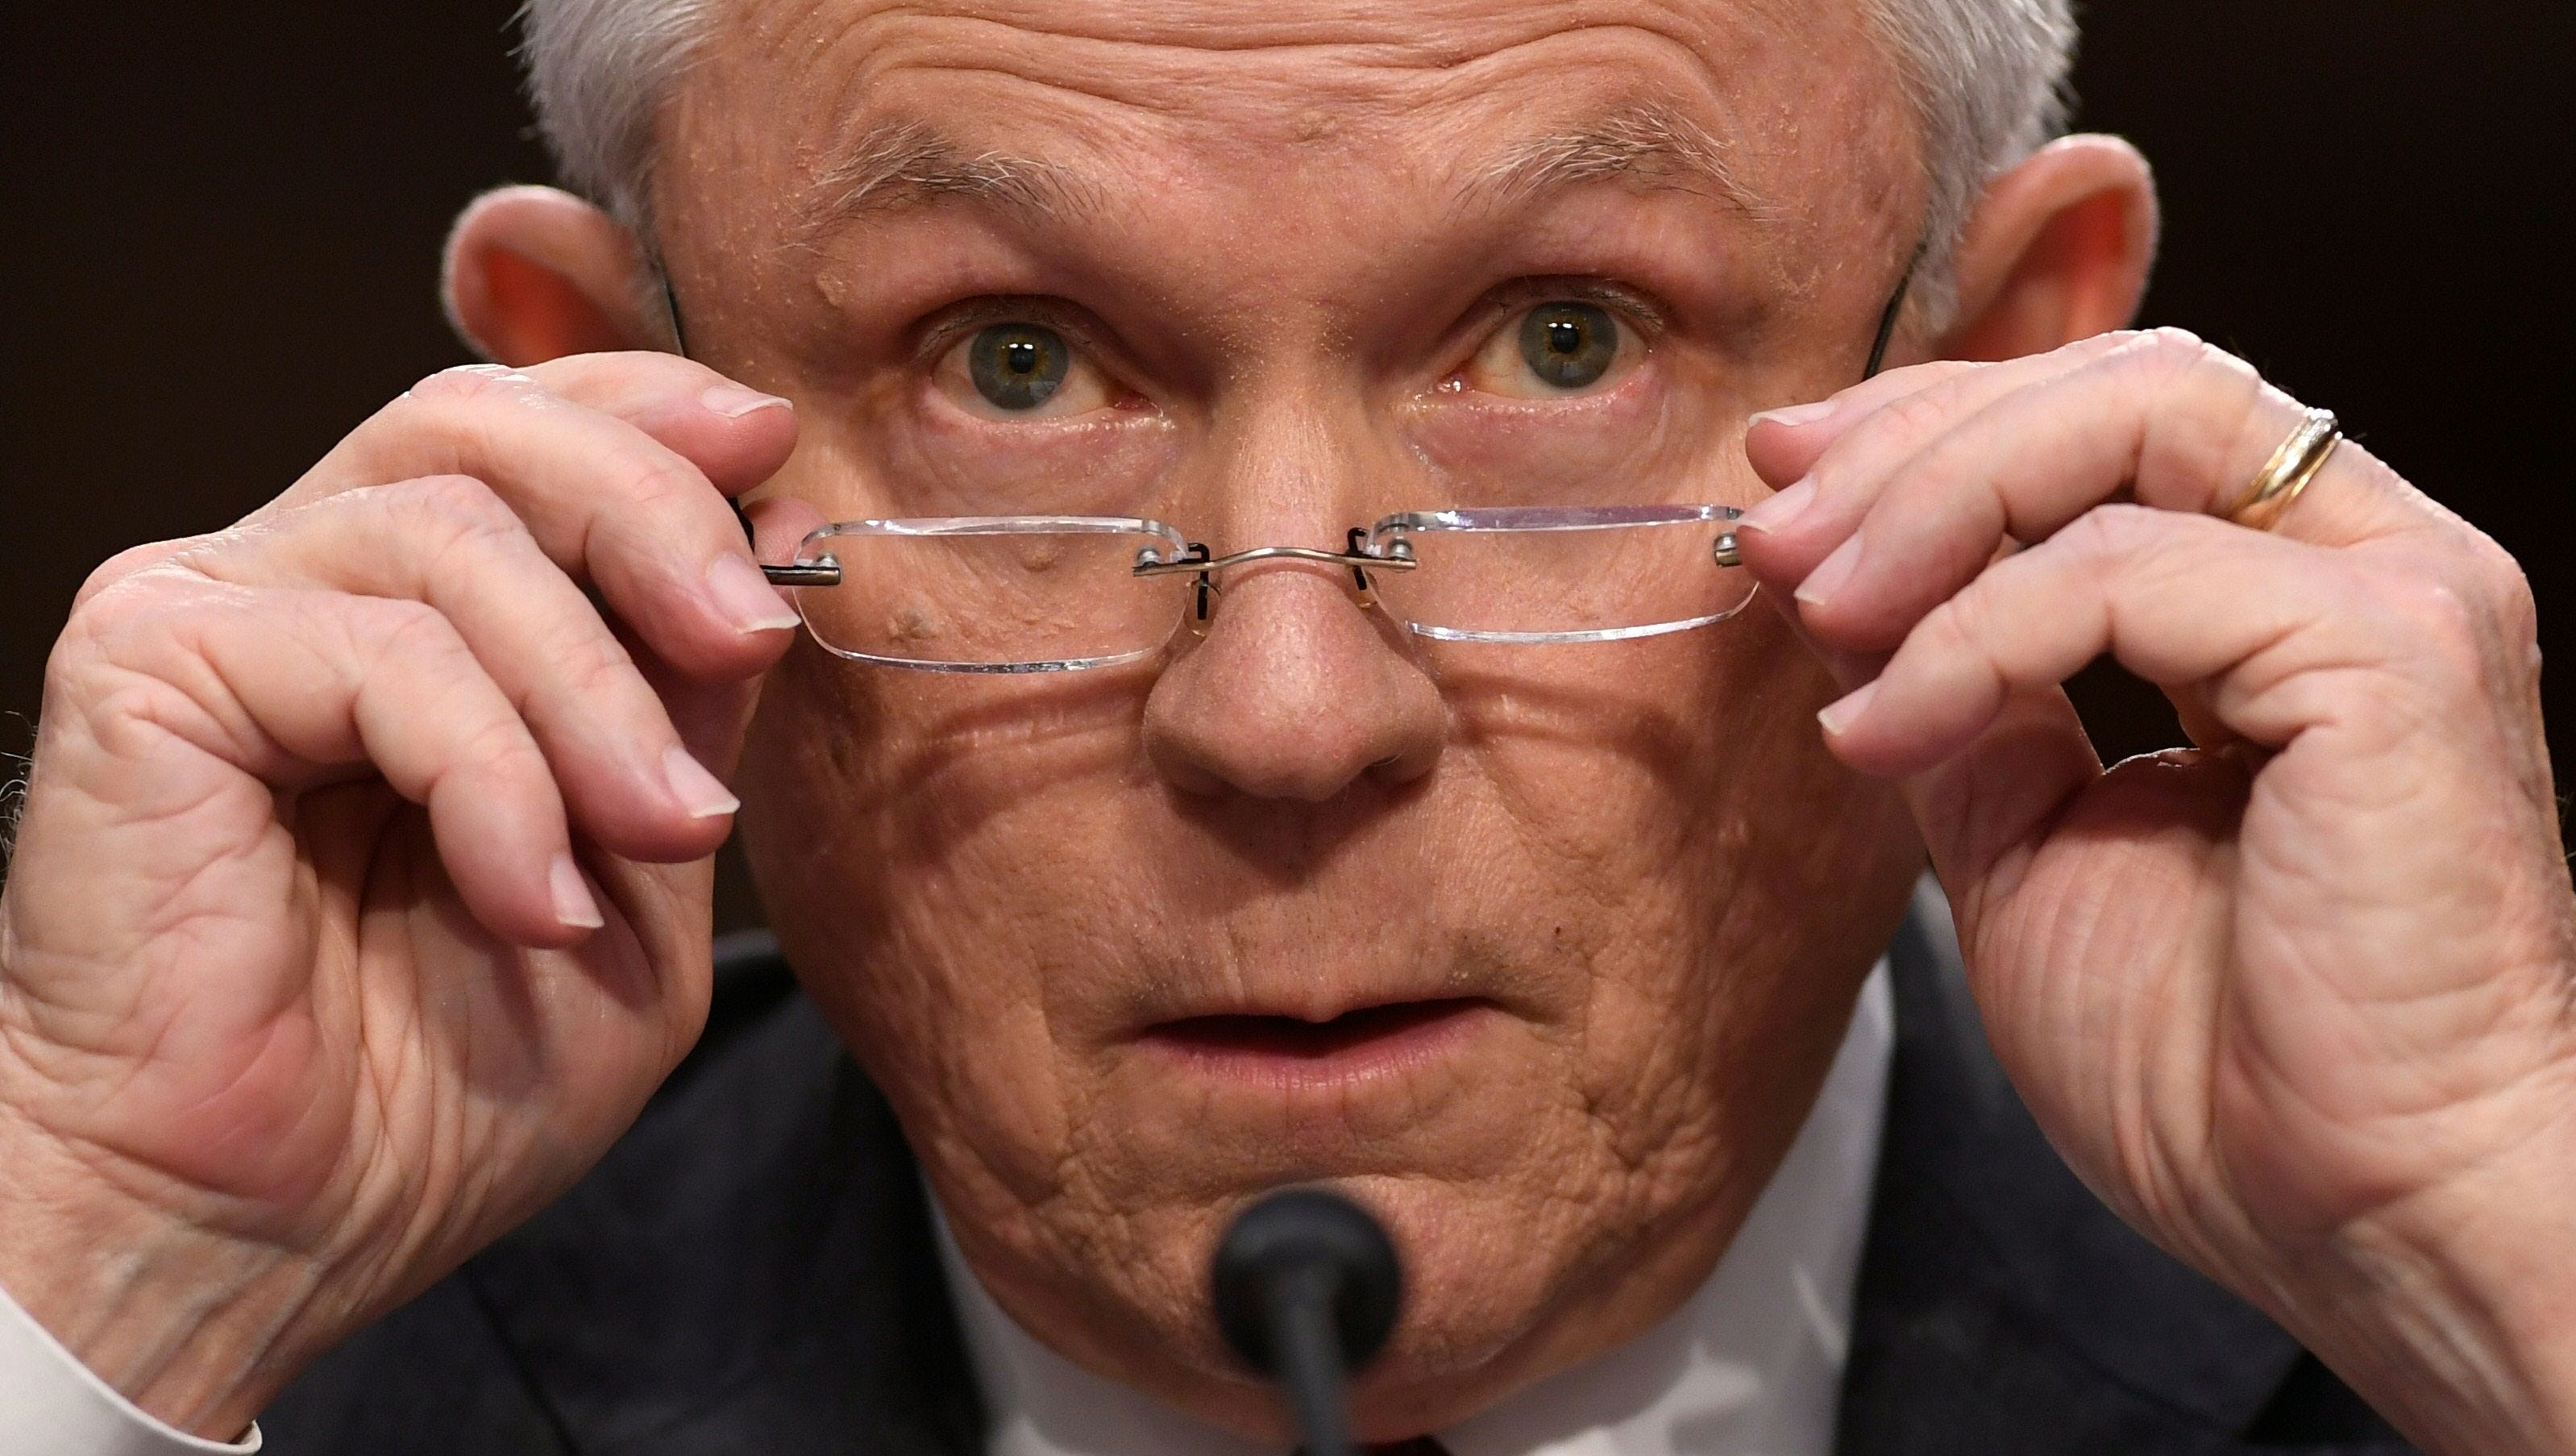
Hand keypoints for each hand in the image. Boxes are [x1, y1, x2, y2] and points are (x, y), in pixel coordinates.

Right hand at [0, 355, 820, 1437]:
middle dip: (652, 513)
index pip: (526, 428)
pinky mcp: (150, 667)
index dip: (653, 416)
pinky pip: (376, 649)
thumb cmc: (438, 1084)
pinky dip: (492, 774)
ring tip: (654, 833)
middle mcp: (302, 581)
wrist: (273, 1229)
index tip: (774, 455)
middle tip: (749, 631)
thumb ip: (688, 706)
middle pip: (484, 425)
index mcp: (415, 615)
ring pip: (450, 532)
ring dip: (593, 691)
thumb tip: (769, 536)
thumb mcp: (637, 873)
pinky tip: (529, 897)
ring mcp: (218, 612)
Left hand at [1737, 329, 2575, 1454]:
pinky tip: (1887, 727)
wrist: (2359, 1222)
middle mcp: (2367, 563)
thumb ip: (1964, 705)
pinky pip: (2133, 571)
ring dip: (1935, 502)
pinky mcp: (2393, 658)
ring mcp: (2397, 595)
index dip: (1933, 427)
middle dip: (1916, 438)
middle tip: (1773, 527)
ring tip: (1813, 604)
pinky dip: (1977, 635)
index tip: (1782, 481)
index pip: (2109, 421)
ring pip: (2136, 423)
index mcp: (2294, 596)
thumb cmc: (2224, 1070)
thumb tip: (1844, 602)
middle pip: (2121, 385)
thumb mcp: (2029, 846)